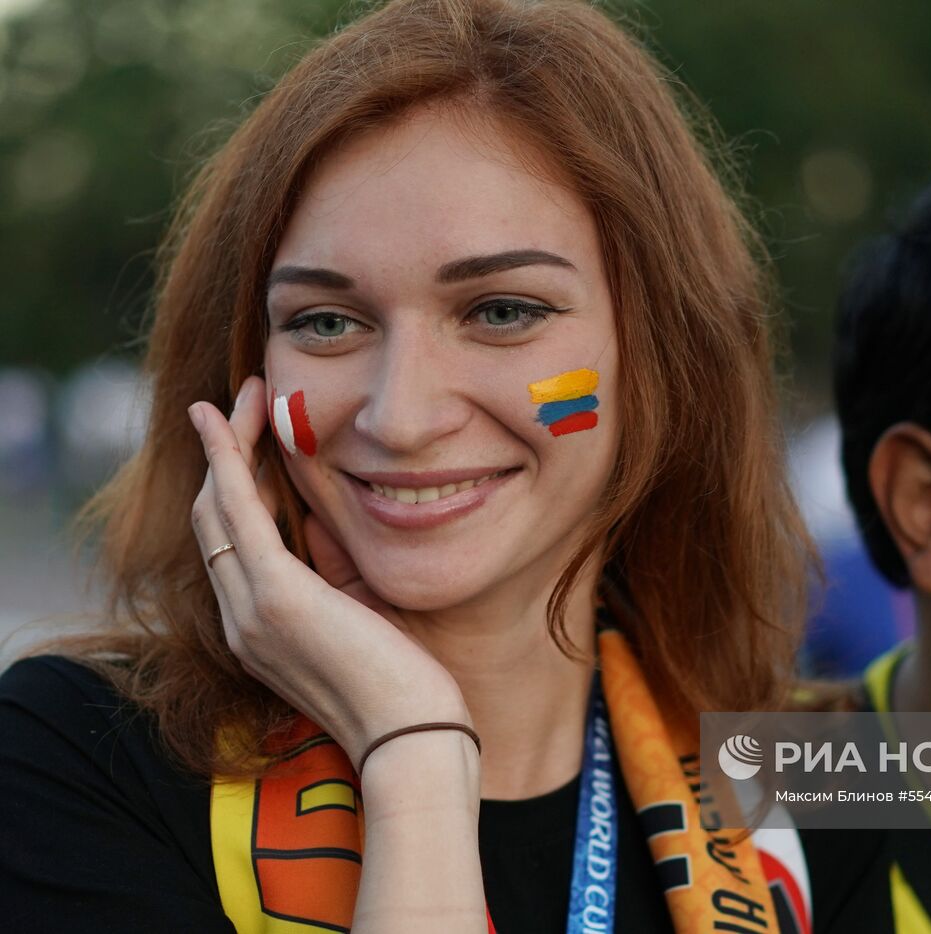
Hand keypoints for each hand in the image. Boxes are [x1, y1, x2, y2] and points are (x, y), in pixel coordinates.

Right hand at [188, 375, 469, 767]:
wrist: (412, 739)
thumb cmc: (404, 686)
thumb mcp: (365, 616)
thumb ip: (339, 571)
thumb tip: (331, 520)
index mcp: (261, 629)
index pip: (235, 544)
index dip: (237, 484)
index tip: (251, 437)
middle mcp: (241, 620)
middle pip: (214, 520)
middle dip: (226, 453)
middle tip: (246, 400)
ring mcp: (251, 610)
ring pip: (218, 508)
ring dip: (227, 444)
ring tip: (244, 394)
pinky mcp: (276, 598)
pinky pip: (238, 512)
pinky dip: (230, 461)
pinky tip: (230, 422)